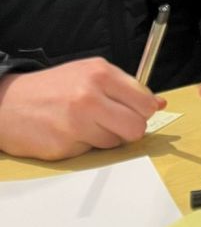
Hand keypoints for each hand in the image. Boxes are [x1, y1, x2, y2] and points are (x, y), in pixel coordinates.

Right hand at [0, 59, 162, 161]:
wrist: (8, 104)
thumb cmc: (53, 88)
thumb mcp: (89, 73)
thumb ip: (125, 87)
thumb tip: (159, 103)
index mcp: (100, 74)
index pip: (144, 102)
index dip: (144, 111)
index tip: (137, 112)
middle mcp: (90, 97)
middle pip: (136, 127)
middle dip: (130, 129)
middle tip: (114, 123)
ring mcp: (77, 123)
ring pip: (115, 142)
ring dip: (105, 137)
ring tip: (85, 124)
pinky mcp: (65, 146)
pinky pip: (92, 152)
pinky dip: (85, 146)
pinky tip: (69, 133)